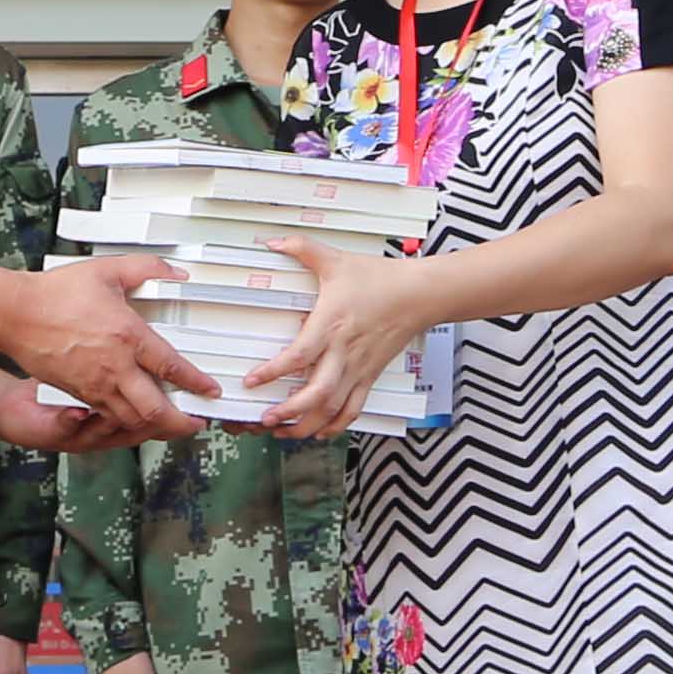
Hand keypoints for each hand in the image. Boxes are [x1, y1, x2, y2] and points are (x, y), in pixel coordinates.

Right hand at [0, 250, 199, 441]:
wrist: (16, 314)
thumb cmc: (57, 292)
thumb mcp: (106, 270)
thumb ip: (145, 269)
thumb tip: (175, 272)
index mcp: (127, 336)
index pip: (172, 367)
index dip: (196, 383)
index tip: (210, 390)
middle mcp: (114, 367)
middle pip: (154, 409)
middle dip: (180, 422)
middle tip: (195, 422)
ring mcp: (95, 384)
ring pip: (131, 419)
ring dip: (154, 426)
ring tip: (170, 423)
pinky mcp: (78, 392)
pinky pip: (108, 415)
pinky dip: (126, 421)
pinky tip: (134, 415)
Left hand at [254, 245, 439, 443]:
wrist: (420, 294)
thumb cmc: (380, 279)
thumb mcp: (337, 260)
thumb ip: (303, 249)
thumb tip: (274, 241)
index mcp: (331, 324)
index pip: (299, 355)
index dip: (274, 372)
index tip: (252, 380)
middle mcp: (344, 352)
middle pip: (318, 393)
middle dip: (290, 411)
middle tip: (265, 418)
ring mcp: (359, 368)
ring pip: (334, 408)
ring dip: (308, 425)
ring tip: (284, 432)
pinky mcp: (370, 375)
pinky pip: (354, 408)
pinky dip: (337, 425)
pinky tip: (320, 431)